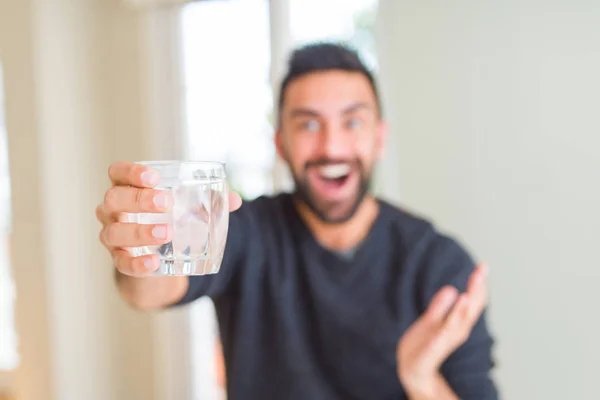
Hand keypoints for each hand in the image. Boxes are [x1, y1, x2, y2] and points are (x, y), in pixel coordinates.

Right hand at [96, 161, 241, 275]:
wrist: (159, 258)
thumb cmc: (170, 219)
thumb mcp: (187, 207)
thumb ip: (210, 200)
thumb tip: (234, 200)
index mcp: (128, 188)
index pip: (118, 173)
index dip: (131, 172)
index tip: (154, 178)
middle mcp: (113, 210)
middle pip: (114, 198)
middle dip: (139, 199)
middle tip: (167, 203)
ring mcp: (113, 236)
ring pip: (114, 232)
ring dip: (139, 231)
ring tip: (166, 233)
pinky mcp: (120, 260)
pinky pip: (122, 263)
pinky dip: (137, 263)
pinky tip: (153, 263)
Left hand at [396, 264, 487, 397]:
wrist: (412, 370)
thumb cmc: (424, 345)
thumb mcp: (431, 320)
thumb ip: (440, 306)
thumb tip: (452, 289)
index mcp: (457, 323)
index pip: (472, 301)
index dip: (478, 284)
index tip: (483, 265)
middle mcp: (455, 331)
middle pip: (469, 309)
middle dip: (476, 290)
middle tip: (481, 271)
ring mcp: (444, 341)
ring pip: (457, 324)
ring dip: (462, 310)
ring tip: (467, 294)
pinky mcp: (430, 350)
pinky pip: (438, 340)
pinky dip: (444, 331)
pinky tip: (444, 325)